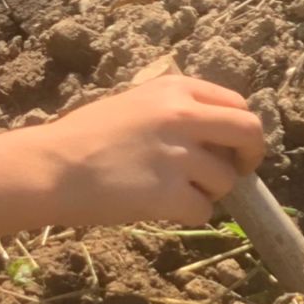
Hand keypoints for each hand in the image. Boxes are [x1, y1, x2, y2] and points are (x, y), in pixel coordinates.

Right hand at [42, 75, 265, 227]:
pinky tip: (164, 209)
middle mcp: (182, 115)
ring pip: (226, 179)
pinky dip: (190, 215)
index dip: (240, 129)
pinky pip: (204, 210)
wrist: (52, 167)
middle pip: (249, 132)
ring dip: (209, 192)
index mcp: (176, 88)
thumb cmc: (86, 136)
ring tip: (175, 192)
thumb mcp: (137, 102)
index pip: (236, 103)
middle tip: (237, 173)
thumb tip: (215, 134)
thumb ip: (176, 109)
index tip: (232, 147)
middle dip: (250, 156)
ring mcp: (178, 154)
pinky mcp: (168, 193)